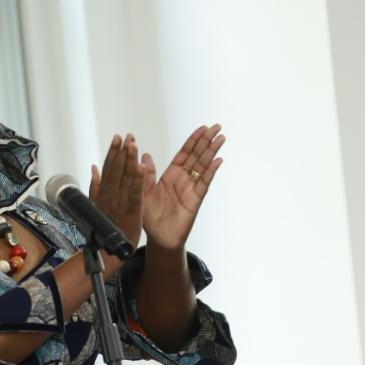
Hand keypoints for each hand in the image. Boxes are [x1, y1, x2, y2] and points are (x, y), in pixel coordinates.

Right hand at [86, 132, 142, 249]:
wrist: (110, 250)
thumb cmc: (105, 228)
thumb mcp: (96, 205)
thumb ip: (95, 185)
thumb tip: (93, 167)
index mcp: (103, 192)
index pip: (108, 167)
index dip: (113, 152)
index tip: (117, 139)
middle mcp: (110, 194)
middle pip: (116, 169)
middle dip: (121, 151)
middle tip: (127, 137)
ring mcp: (119, 202)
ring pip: (124, 177)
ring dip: (129, 160)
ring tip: (133, 145)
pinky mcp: (130, 210)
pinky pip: (134, 192)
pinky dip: (137, 179)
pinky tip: (140, 167)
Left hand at [141, 124, 224, 252]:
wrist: (159, 238)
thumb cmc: (150, 218)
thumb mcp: (143, 193)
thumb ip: (145, 175)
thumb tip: (143, 155)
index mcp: (170, 176)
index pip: (184, 154)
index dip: (193, 141)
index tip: (202, 128)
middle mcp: (182, 180)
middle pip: (197, 156)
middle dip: (206, 141)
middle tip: (217, 127)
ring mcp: (191, 189)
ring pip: (203, 166)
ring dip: (212, 152)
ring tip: (221, 138)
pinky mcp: (195, 200)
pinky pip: (204, 183)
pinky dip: (211, 171)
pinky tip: (218, 160)